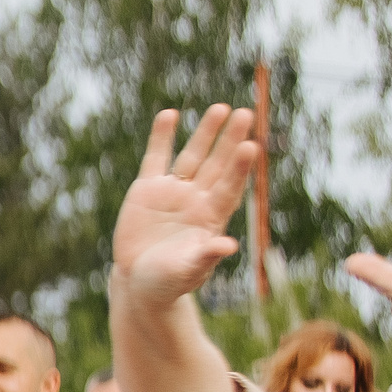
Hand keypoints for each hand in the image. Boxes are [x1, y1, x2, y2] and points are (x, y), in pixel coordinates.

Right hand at [110, 106, 260, 306]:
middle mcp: (197, 199)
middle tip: (244, 114)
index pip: (229, 187)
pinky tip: (171, 115)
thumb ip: (205, 256)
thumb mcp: (187, 272)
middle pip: (217, 164)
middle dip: (230, 140)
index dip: (240, 168)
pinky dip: (163, 137)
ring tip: (220, 109)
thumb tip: (228, 245)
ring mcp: (173, 191)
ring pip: (193, 156)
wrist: (140, 283)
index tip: (251, 147)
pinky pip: (157, 157)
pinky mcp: (147, 189)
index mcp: (211, 218)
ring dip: (206, 132)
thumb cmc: (169, 282)